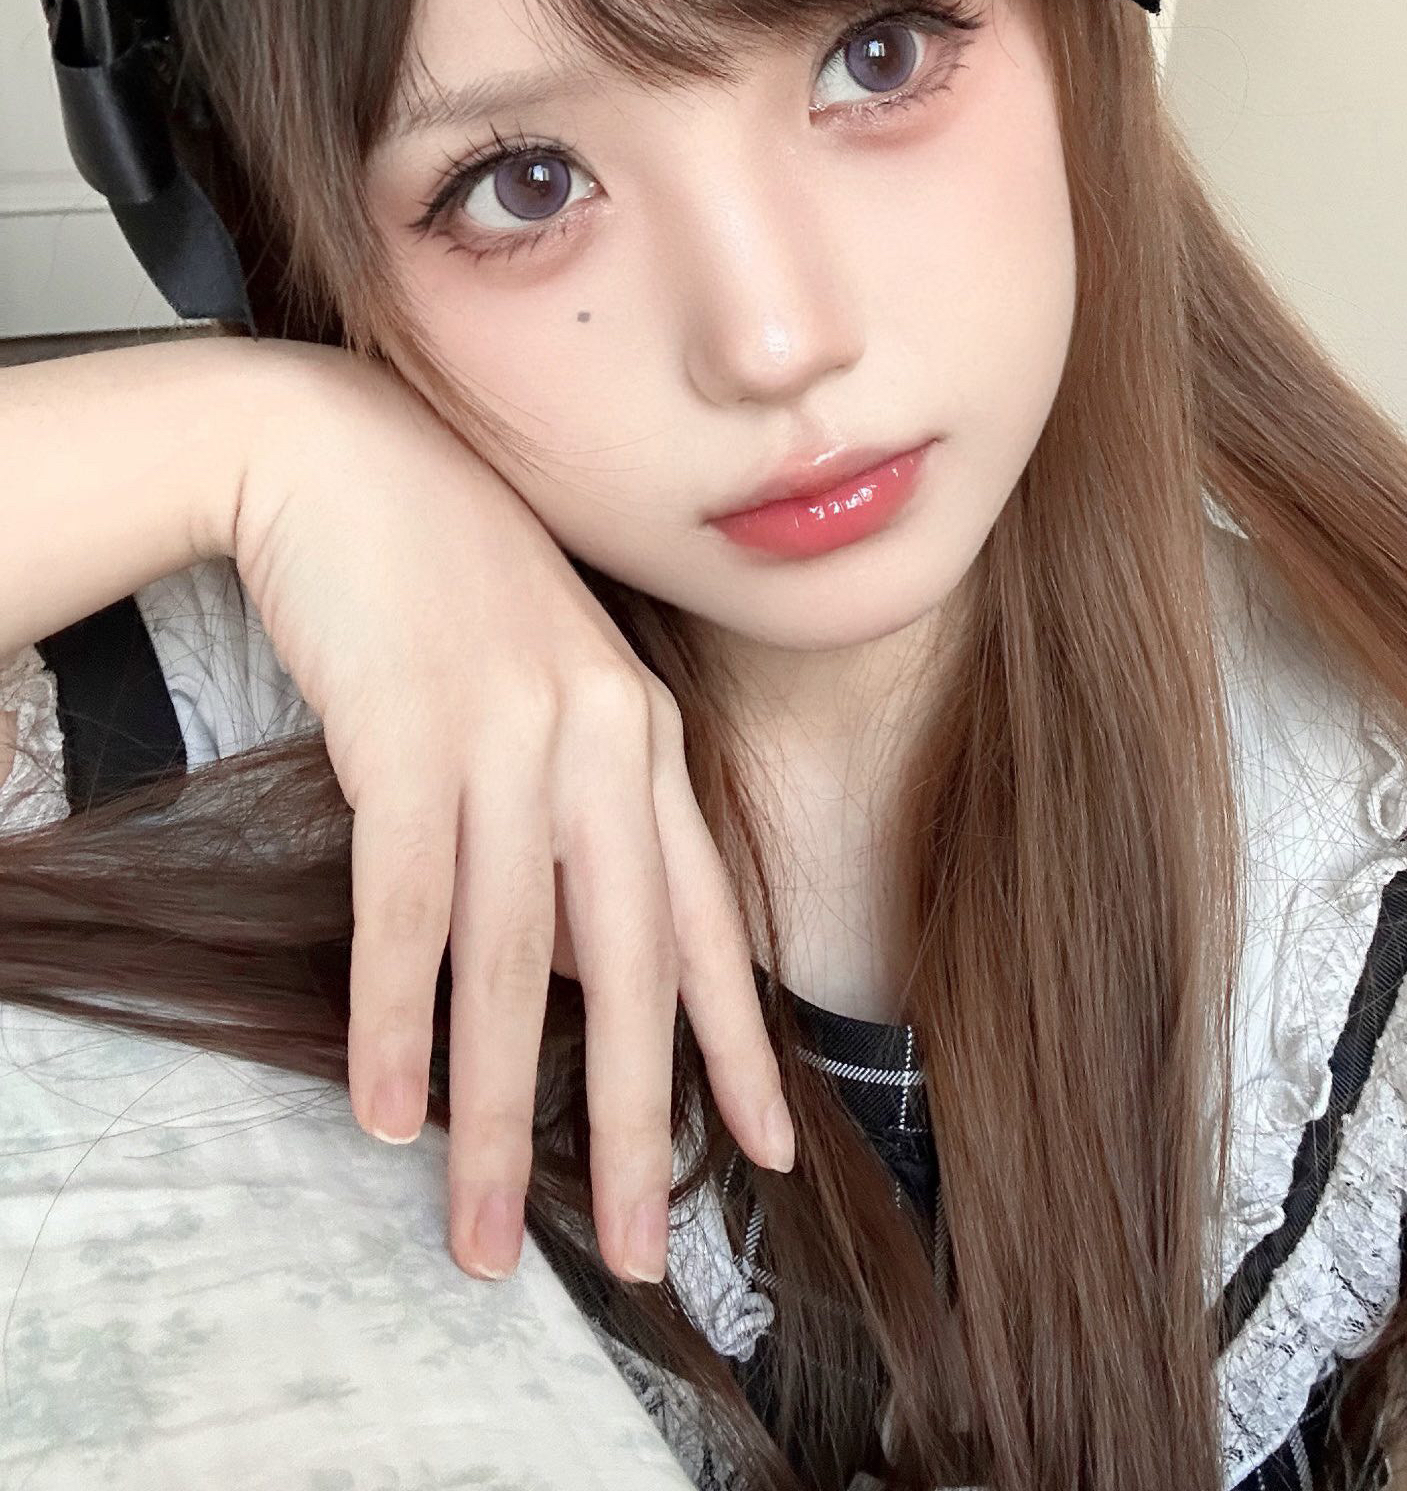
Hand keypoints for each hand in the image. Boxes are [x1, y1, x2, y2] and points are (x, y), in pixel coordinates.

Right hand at [229, 343, 794, 1281]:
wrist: (345, 458)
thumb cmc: (446, 574)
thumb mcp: (546, 683)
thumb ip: (579, 806)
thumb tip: (582, 953)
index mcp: (643, 732)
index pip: (707, 914)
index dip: (736, 1038)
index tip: (761, 1148)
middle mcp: (600, 738)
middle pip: (632, 962)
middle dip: (634, 1119)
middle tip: (644, 1249)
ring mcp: (509, 733)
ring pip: (515, 957)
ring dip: (499, 1110)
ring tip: (485, 1231)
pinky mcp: (409, 731)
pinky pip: (408, 901)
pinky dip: (394, 1011)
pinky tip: (385, 1106)